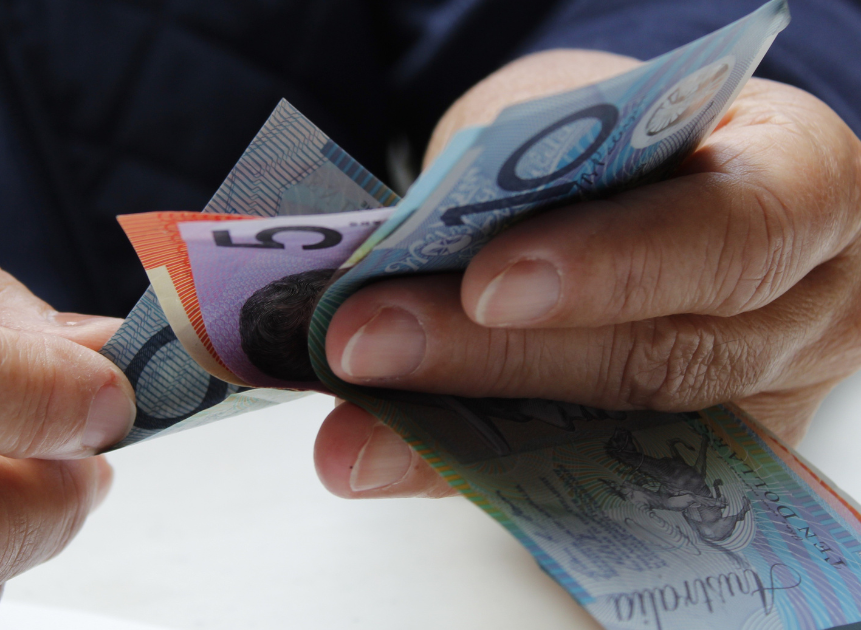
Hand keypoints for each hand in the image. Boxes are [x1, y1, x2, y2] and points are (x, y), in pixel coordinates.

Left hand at [314, 50, 860, 498]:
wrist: (655, 177)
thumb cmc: (630, 135)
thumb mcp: (579, 108)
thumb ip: (521, 174)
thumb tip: (397, 258)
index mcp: (804, 187)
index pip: (738, 233)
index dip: (616, 264)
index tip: (490, 283)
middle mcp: (802, 314)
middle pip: (662, 358)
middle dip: (495, 359)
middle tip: (362, 345)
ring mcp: (754, 406)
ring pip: (607, 442)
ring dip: (458, 435)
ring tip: (352, 428)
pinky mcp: (685, 466)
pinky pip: (576, 482)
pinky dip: (470, 469)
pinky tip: (385, 458)